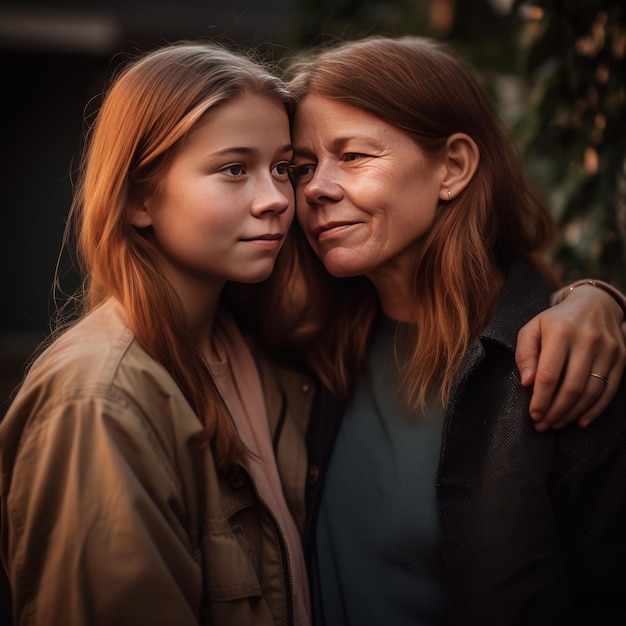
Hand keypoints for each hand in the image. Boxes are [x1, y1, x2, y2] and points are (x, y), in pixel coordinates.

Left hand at [516, 284, 625, 430]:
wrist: (594, 304)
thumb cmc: (556, 321)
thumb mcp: (532, 329)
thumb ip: (524, 354)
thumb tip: (527, 383)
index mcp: (560, 332)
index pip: (549, 374)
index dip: (540, 399)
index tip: (533, 414)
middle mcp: (587, 340)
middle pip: (571, 387)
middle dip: (555, 411)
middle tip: (543, 425)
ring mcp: (608, 349)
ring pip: (591, 392)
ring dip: (572, 413)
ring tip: (557, 423)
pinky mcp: (622, 358)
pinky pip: (609, 390)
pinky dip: (595, 410)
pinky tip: (581, 421)